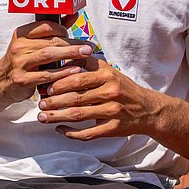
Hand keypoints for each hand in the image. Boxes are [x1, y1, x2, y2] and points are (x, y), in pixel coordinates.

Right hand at [0, 19, 93, 104]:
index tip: (72, 34)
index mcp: (21, 35)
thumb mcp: (31, 44)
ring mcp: (20, 63)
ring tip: (85, 54)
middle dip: (72, 43)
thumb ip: (52, 31)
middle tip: (88, 46)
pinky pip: (46, 74)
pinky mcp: (23, 79)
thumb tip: (72, 15)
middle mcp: (19, 47)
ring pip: (49, 55)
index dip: (62, 29)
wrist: (1, 82)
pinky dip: (62, 72)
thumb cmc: (21, 61)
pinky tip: (74, 70)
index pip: (45, 26)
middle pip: (50, 41)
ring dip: (70, 54)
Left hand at [36, 58, 163, 139]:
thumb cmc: (123, 88)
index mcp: (107, 76)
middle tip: (40, 103)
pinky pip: (88, 133)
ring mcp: (112, 112)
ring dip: (58, 117)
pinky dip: (71, 133)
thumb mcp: (109, 71)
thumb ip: (89, 63)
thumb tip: (65, 55)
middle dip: (54, 101)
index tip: (46, 87)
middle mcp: (110, 93)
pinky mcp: (113, 128)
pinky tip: (60, 130)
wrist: (148, 109)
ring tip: (43, 117)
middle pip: (76, 97)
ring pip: (79, 115)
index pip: (78, 78)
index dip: (59, 83)